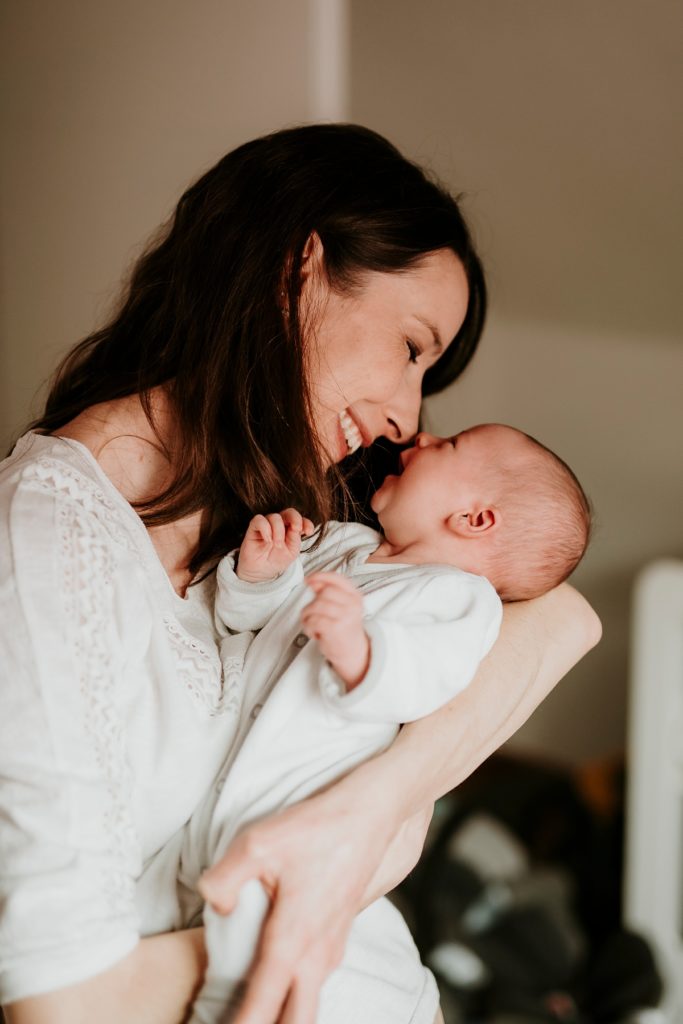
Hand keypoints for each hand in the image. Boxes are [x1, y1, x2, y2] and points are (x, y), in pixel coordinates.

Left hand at [197, 778, 429, 1023]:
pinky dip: (295, 998)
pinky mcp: (338, 936)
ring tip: (253, 1016)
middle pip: (296, 1022)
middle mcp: (317, 955)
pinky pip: (315, 983)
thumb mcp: (257, 843)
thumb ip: (223, 880)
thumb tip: (214, 906)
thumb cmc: (316, 827)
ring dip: (283, 1016)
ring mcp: (332, 948)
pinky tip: (280, 987)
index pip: (261, 1007)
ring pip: (307, 1005)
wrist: (370, 814)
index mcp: (293, 940)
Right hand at [237, 510, 313, 583]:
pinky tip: (268, 540)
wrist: (261, 570)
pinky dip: (265, 529)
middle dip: (295, 519)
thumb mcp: (291, 551)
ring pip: (275, 517)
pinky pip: (260, 520)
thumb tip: (296, 527)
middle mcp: (280, 524)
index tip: (309, 532)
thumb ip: (295, 538)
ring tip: (277, 544)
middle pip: (289, 512)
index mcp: (292, 528)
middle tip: (296, 529)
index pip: (301, 520)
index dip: (307, 523)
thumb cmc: (277, 559)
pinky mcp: (254, 527)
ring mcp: (267, 524)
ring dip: (278, 531)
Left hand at [301, 572, 369, 688]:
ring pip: (316, 605)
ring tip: (313, 625)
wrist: (353, 653)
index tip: (309, 580)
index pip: (337, 578)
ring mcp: (345, 616)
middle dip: (314, 603)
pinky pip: (313, 620)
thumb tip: (313, 582)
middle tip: (314, 615)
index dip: (321, 576)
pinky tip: (315, 633)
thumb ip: (327, 594)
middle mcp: (352, 604)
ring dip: (308, 616)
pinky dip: (309, 627)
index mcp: (355, 596)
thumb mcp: (341, 608)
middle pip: (324, 592)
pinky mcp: (335, 628)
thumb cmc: (344, 630)